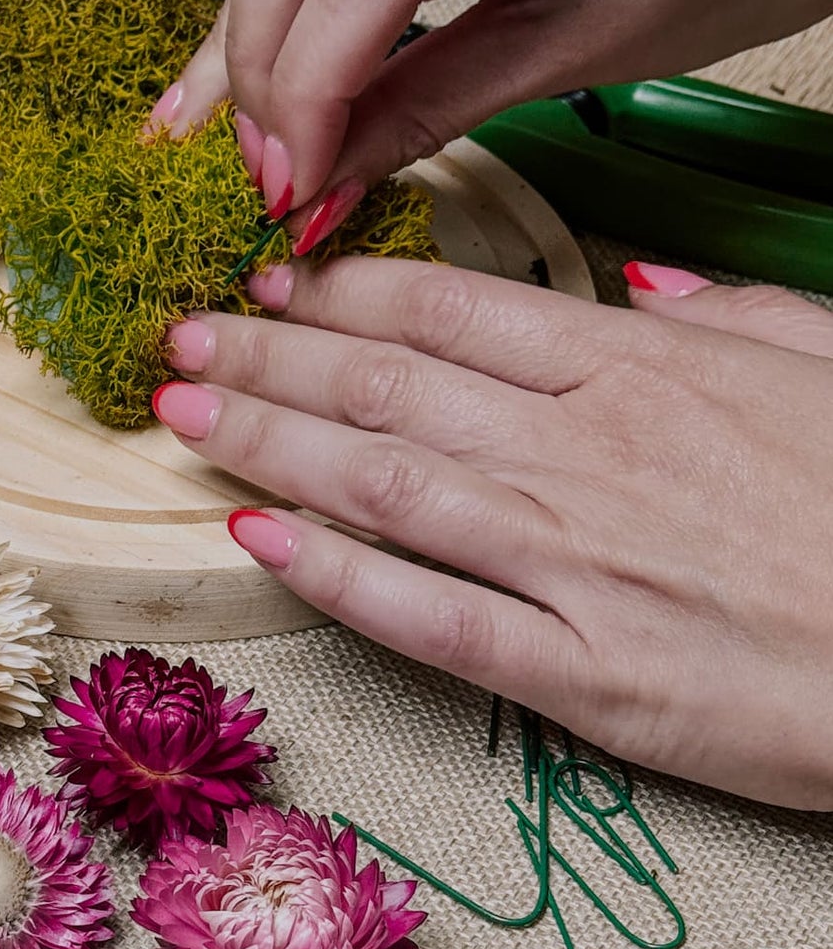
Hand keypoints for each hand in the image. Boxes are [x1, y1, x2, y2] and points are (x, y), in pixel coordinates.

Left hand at [153, 261, 832, 809]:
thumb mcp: (821, 364)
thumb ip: (720, 314)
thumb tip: (638, 281)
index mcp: (641, 369)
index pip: (451, 308)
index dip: (340, 288)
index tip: (267, 274)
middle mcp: (586, 452)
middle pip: (388, 383)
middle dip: (268, 353)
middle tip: (180, 334)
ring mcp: (577, 563)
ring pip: (382, 482)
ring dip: (266, 441)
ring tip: (181, 414)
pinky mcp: (585, 674)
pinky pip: (429, 615)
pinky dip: (333, 577)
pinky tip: (256, 539)